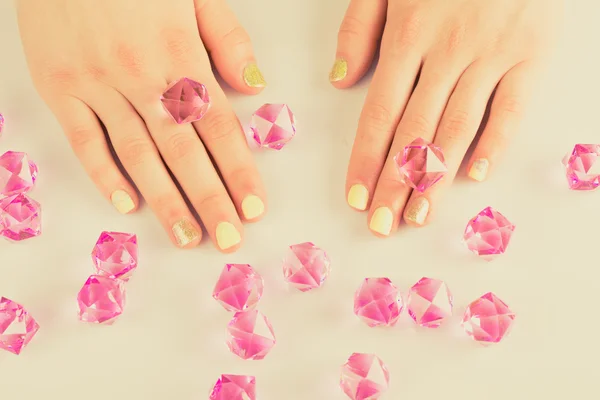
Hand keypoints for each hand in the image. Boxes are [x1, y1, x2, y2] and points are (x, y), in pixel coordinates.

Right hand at [17, 0, 267, 250]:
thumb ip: (226, 38)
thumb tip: (254, 87)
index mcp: (178, 52)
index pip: (219, 125)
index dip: (239, 170)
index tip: (254, 208)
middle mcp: (139, 75)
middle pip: (183, 150)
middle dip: (209, 200)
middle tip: (229, 240)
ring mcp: (95, 83)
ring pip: (137, 154)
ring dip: (165, 201)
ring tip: (187, 238)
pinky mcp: (57, 86)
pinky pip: (83, 139)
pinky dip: (103, 173)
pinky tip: (126, 205)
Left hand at [331, 0, 560, 234]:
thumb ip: (360, 27)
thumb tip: (339, 81)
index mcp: (408, 35)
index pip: (379, 113)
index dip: (365, 159)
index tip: (356, 197)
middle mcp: (447, 51)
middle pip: (414, 132)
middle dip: (394, 183)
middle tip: (381, 225)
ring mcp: (492, 54)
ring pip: (457, 129)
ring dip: (436, 178)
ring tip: (417, 216)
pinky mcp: (533, 54)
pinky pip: (512, 109)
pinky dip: (495, 144)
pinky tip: (474, 177)